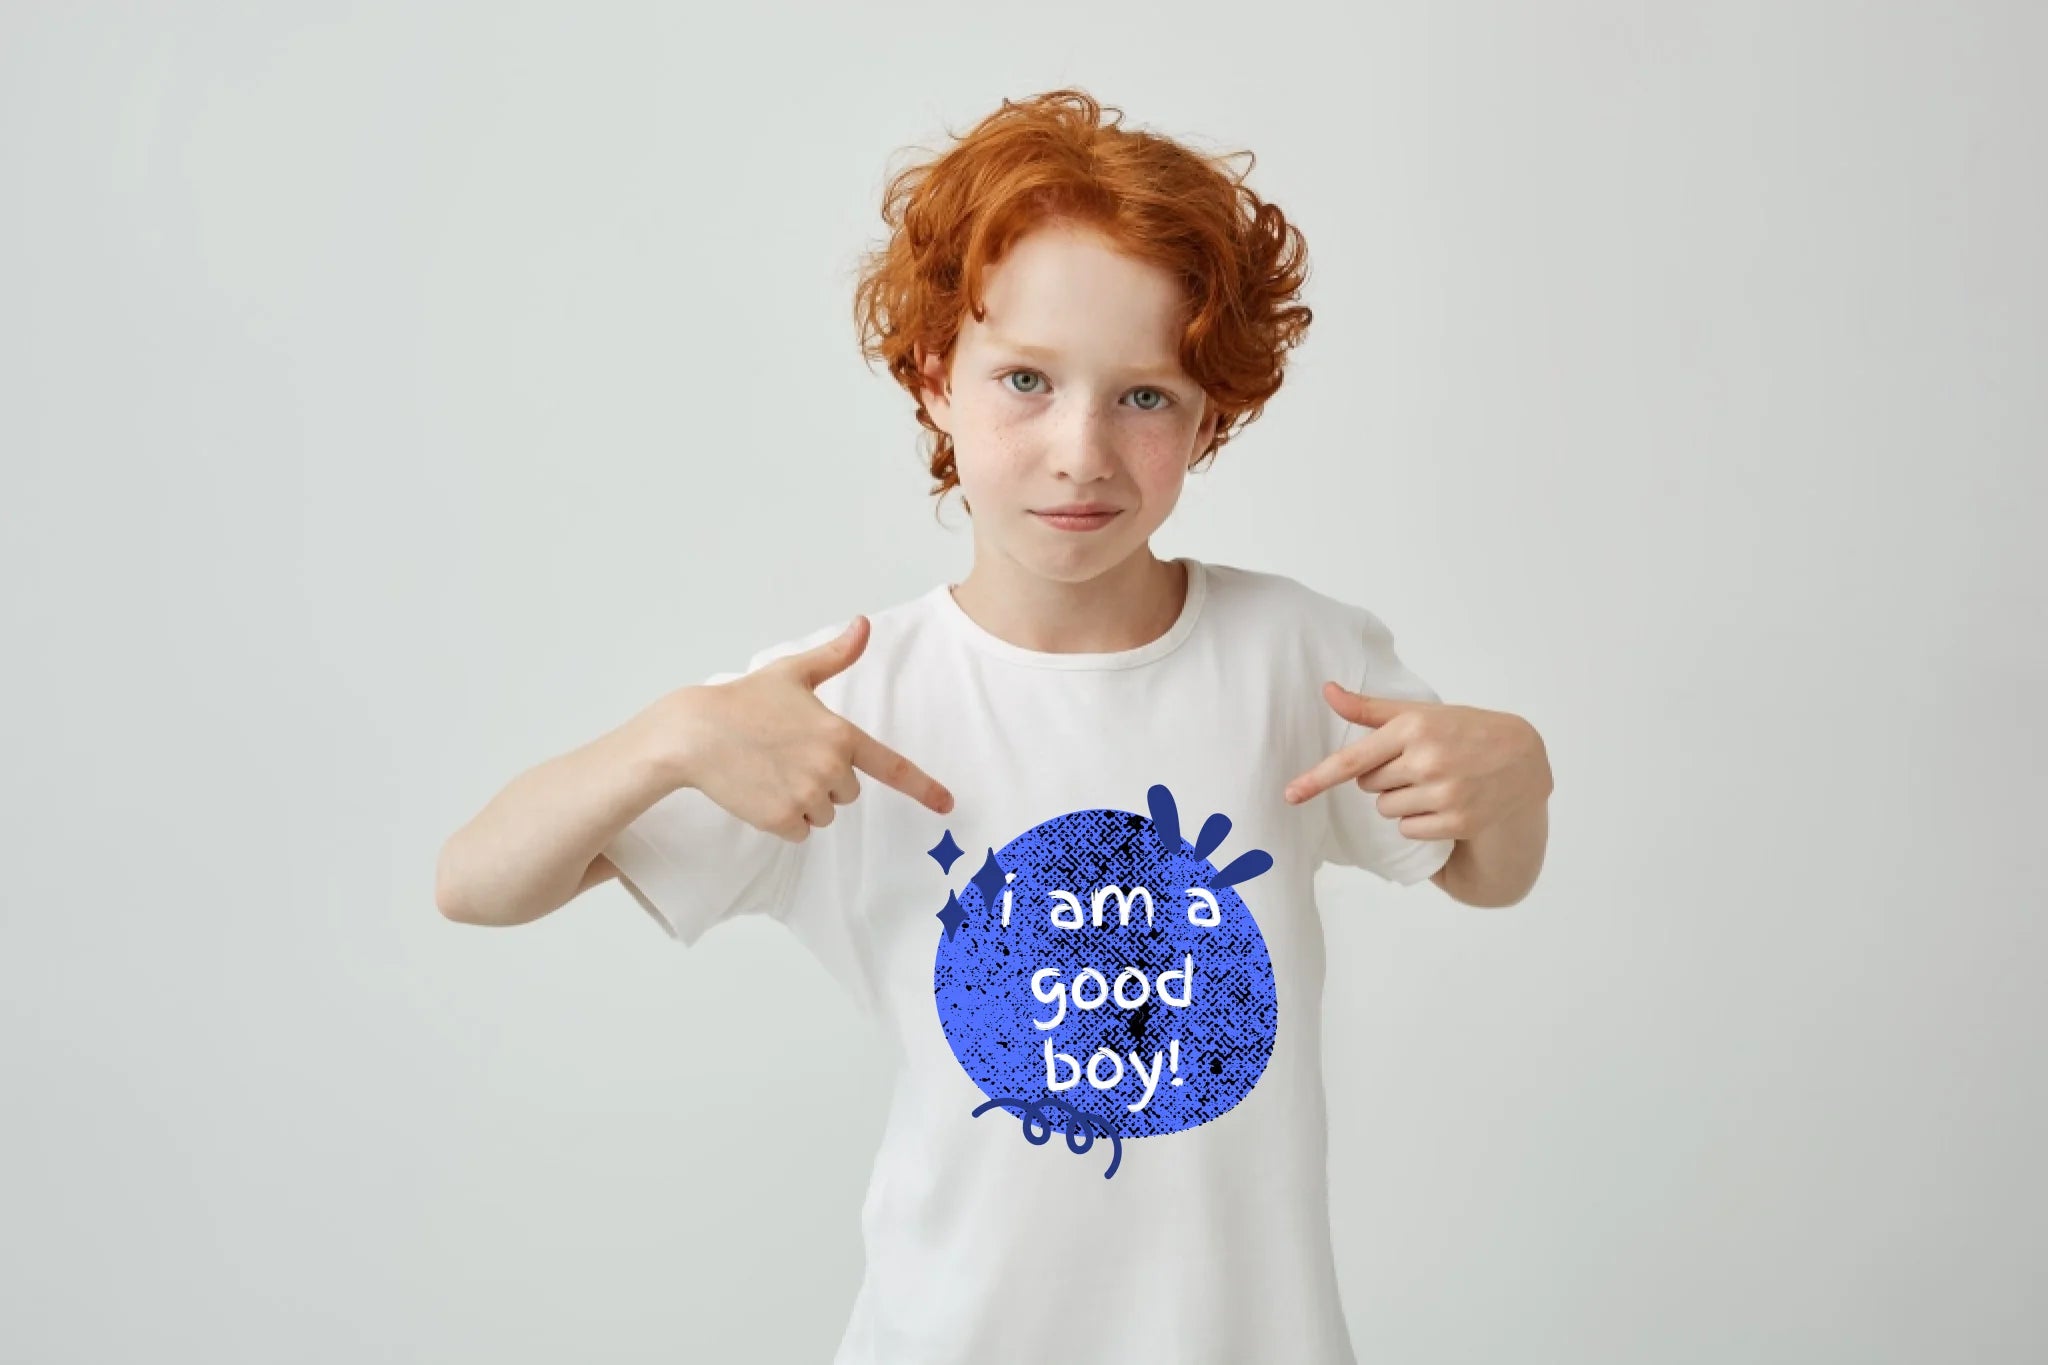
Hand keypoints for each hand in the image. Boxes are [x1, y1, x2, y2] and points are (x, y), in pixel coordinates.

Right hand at [658, 617, 955, 841]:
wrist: (694, 734)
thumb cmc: (743, 701)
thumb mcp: (793, 672)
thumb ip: (835, 654)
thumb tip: (864, 624)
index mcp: (839, 734)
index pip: (891, 766)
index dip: (923, 787)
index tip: (947, 805)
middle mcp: (830, 767)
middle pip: (848, 792)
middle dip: (824, 780)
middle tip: (786, 755)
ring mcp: (807, 795)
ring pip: (824, 814)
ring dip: (804, 801)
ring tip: (770, 771)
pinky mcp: (782, 818)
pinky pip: (800, 831)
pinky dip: (783, 819)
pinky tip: (760, 791)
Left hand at [1282, 683, 1550, 841]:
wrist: (1522, 759)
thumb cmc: (1463, 730)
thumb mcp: (1419, 713)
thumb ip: (1370, 709)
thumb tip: (1326, 690)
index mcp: (1413, 728)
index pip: (1354, 760)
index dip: (1318, 778)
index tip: (1291, 794)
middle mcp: (1427, 760)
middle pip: (1369, 787)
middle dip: (1386, 778)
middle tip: (1420, 764)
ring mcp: (1445, 793)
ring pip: (1387, 810)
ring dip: (1402, 802)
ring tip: (1435, 783)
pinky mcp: (1458, 821)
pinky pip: (1409, 830)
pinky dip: (1420, 822)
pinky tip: (1445, 803)